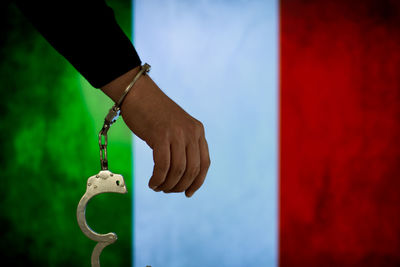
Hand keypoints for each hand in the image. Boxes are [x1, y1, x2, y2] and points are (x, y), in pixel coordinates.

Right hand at [101, 66, 209, 196]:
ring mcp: (177, 133)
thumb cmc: (153, 112)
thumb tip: (181, 173)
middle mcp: (191, 132)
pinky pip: (163, 166)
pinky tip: (152, 182)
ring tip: (157, 187)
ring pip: (178, 170)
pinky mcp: (161, 135)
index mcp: (197, 130)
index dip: (198, 182)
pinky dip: (158, 179)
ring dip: (168, 185)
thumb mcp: (176, 127)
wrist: (137, 93)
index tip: (188, 193)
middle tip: (167, 190)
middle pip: (192, 170)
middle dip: (180, 186)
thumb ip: (182, 144)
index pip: (205, 163)